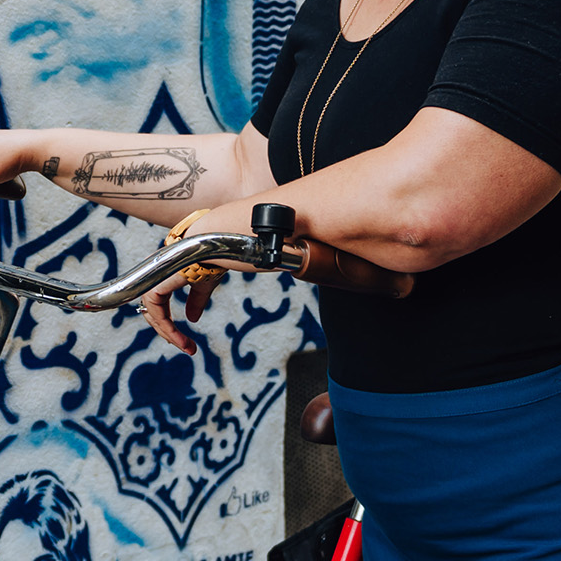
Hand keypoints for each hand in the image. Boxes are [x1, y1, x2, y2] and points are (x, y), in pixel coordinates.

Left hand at [137, 203, 415, 352]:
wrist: (313, 217)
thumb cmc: (334, 234)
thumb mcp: (337, 261)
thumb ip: (352, 270)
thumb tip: (405, 288)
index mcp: (241, 235)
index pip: (206, 260)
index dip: (197, 289)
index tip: (198, 317)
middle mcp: (216, 235)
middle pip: (180, 270)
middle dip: (175, 302)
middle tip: (186, 334)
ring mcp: (202, 242)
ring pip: (160, 279)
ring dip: (163, 315)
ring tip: (181, 342)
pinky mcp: (192, 253)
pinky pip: (155, 289)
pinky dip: (158, 317)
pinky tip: (181, 339)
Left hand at [139, 202, 257, 354]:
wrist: (232, 237)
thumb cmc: (224, 250)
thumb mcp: (207, 280)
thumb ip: (197, 297)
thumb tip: (191, 317)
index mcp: (170, 264)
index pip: (156, 296)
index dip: (164, 319)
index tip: (184, 338)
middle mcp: (162, 264)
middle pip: (149, 303)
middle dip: (163, 328)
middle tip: (184, 345)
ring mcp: (161, 267)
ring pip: (149, 306)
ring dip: (165, 331)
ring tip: (185, 346)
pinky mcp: (163, 273)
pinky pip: (154, 305)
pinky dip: (164, 324)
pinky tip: (181, 338)